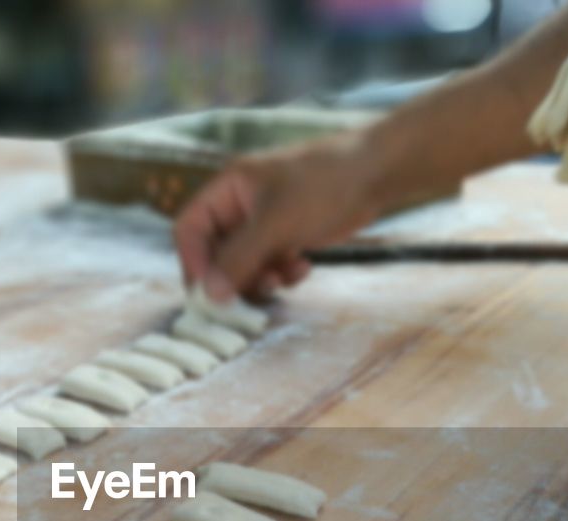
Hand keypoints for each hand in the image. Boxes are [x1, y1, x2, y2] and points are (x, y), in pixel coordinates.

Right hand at [173, 131, 383, 300]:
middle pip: (215, 253)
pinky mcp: (287, 235)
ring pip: (244, 264)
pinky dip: (282, 274)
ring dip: (260, 279)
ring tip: (283, 278)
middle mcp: (240, 206)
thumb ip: (240, 259)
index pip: (190, 229)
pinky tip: (303, 268)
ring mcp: (265, 222)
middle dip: (232, 277)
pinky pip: (270, 265)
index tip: (210, 293)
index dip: (194, 262)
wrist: (377, 173)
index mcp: (228, 189)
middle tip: (248, 299)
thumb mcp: (276, 223)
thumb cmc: (324, 184)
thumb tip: (209, 295)